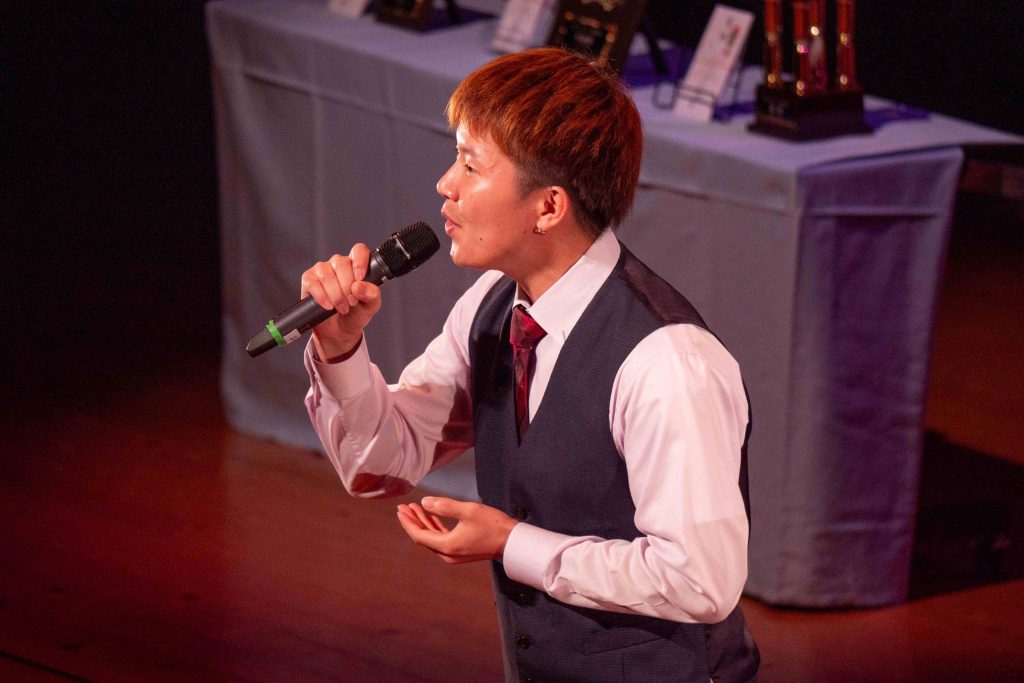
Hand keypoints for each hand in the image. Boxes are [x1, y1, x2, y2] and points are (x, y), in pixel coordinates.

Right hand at [300, 243, 381, 359]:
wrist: (340, 330)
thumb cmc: (356, 313)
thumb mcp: (371, 306)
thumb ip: (371, 294)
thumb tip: (358, 286)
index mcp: (356, 265)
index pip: (358, 250)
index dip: (359, 261)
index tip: (359, 278)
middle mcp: (339, 263)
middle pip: (342, 263)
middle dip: (347, 286)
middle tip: (352, 303)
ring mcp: (322, 270)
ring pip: (327, 274)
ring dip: (335, 294)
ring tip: (342, 308)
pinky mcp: (309, 279)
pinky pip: (313, 283)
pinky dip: (321, 296)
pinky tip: (328, 306)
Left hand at [396, 497, 518, 563]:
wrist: (512, 541)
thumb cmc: (493, 524)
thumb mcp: (468, 510)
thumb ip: (445, 506)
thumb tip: (424, 502)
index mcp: (447, 546)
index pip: (419, 535)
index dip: (408, 522)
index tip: (400, 510)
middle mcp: (448, 553)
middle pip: (423, 538)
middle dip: (413, 521)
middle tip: (403, 507)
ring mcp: (454, 554)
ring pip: (432, 538)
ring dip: (423, 523)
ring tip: (415, 508)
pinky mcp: (460, 550)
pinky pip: (441, 539)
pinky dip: (434, 527)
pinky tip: (431, 517)